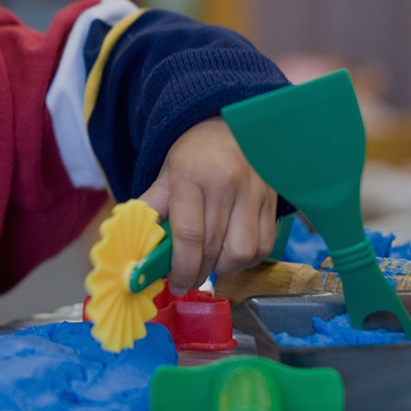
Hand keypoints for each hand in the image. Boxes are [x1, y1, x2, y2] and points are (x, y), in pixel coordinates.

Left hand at [138, 117, 276, 290]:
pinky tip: (231, 252)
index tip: (176, 284)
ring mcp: (253, 193)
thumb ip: (152, 208)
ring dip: (224, 267)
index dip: (181, 267)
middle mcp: (226, 185)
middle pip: (214, 247)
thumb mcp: (166, 174)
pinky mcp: (272, 200)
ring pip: (243, 252)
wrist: (229, 125)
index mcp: (191, 176)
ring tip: (211, 261)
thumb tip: (137, 245)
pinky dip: (247, 259)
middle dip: (198, 272)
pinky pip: (264, 245)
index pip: (189, 235)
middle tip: (187, 278)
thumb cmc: (193, 155)